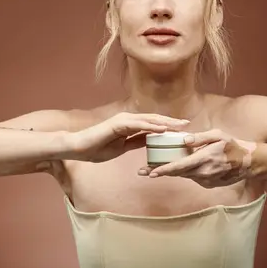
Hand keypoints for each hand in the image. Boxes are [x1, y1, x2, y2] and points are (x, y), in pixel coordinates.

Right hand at [70, 112, 188, 162]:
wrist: (79, 148)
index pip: (152, 125)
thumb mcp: (122, 147)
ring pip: (149, 120)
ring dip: (165, 122)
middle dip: (171, 122)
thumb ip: (135, 142)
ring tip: (180, 125)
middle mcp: (128, 119)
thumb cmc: (97, 148)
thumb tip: (149, 142)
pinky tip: (163, 129)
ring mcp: (123, 120)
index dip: (167, 127)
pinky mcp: (118, 124)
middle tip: (187, 124)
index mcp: (129, 125)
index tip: (181, 130)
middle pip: (154, 120)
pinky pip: (138, 125)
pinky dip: (152, 126)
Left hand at [139, 129, 256, 187]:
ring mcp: (206, 180)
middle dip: (159, 172)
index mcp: (203, 159)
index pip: (179, 166)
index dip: (163, 170)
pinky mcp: (208, 184)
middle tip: (142, 172)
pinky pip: (192, 177)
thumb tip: (184, 140)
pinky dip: (185, 172)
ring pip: (183, 176)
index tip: (150, 172)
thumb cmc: (232, 145)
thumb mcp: (217, 135)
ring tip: (154, 169)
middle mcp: (203, 173)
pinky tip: (180, 167)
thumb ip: (200, 138)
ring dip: (170, 172)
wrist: (249, 163)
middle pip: (177, 174)